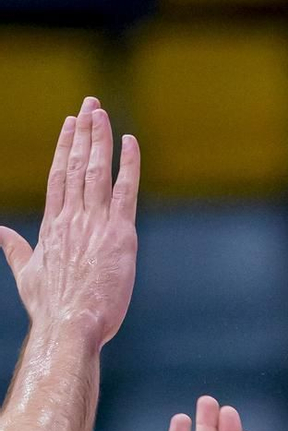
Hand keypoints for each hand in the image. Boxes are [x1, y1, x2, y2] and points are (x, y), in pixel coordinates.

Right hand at [0, 99, 138, 346]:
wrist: (70, 326)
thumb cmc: (50, 309)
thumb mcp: (27, 274)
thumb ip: (15, 249)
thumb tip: (0, 232)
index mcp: (52, 225)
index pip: (59, 175)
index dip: (65, 146)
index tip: (70, 124)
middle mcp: (72, 217)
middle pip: (77, 164)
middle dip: (84, 131)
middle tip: (90, 104)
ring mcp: (94, 224)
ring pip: (97, 170)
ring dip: (100, 138)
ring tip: (102, 112)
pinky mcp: (119, 235)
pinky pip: (125, 191)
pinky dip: (129, 165)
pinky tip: (130, 143)